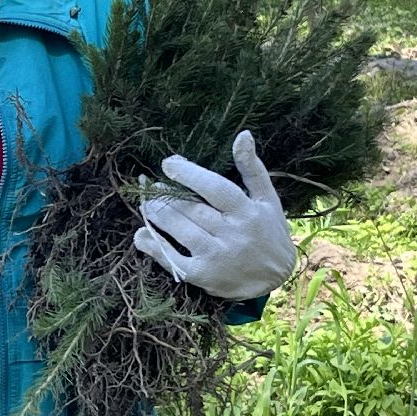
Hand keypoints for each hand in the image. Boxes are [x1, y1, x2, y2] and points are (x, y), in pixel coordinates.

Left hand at [132, 130, 296, 300]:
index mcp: (247, 212)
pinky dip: (154, 246)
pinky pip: (173, 259)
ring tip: (146, 202)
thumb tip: (243, 135)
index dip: (189, 175)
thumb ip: (253, 168)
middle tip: (150, 184)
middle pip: (191, 209)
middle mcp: (231, 234)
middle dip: (166, 195)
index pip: (215, 189)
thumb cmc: (269, 233)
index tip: (168, 163)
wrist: (275, 280)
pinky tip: (141, 234)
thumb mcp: (268, 200)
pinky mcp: (202, 275)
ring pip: (179, 230)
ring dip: (157, 214)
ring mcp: (215, 256)